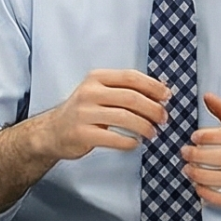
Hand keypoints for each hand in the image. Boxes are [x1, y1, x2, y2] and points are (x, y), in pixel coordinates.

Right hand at [29, 69, 171, 161]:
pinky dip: (130, 142)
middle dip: (153, 109)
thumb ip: (125, 90)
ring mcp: (84, 113)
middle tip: (163, 119)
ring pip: (125, 118)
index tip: (167, 96)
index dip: (153, 86)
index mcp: (96, 78)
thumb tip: (162, 90)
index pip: (131, 77)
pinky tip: (135, 143)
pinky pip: (114, 138)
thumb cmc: (83, 112)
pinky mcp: (82, 134)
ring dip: (145, 127)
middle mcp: (89, 92)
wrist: (52, 132)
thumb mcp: (99, 92)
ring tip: (152, 133)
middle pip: (131, 98)